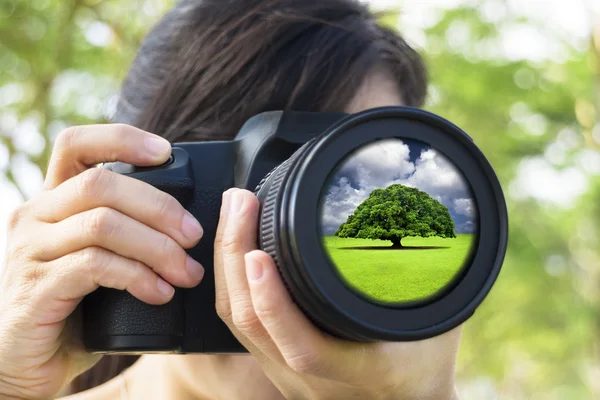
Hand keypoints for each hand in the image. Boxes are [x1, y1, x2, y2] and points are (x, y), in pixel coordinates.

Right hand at [0, 125, 205, 399]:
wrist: (28, 360)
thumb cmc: (74, 305)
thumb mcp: (100, 257)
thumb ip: (125, 231)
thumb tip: (187, 221)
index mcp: (54, 200)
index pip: (77, 145)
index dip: (123, 139)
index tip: (167, 152)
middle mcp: (36, 215)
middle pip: (102, 184)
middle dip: (159, 206)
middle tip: (193, 235)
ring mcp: (30, 249)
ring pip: (102, 224)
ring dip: (156, 246)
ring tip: (186, 272)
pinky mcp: (36, 286)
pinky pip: (95, 266)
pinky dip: (137, 276)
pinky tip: (160, 293)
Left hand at [214, 188, 460, 399]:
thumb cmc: (425, 364)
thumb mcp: (439, 323)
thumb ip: (433, 280)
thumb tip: (435, 223)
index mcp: (356, 370)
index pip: (301, 345)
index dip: (272, 301)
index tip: (258, 251)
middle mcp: (311, 380)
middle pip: (251, 325)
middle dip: (235, 257)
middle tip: (239, 201)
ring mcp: (288, 376)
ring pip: (238, 323)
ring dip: (227, 265)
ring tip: (233, 212)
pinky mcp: (276, 366)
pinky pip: (241, 325)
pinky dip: (232, 282)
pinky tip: (234, 247)